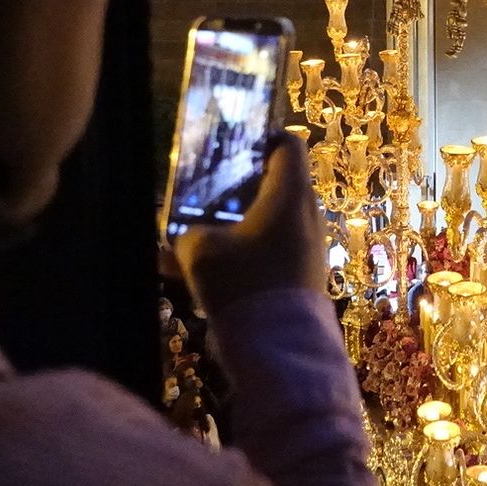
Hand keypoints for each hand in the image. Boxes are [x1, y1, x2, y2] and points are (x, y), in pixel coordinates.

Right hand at [174, 135, 327, 312]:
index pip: (288, 144)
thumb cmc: (244, 282)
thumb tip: (179, 239)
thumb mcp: (201, 251)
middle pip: (273, 185)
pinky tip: (187, 275)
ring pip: (264, 224)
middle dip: (234, 189)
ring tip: (183, 240)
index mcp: (291, 194)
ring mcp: (306, 247)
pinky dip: (234, 257)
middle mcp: (306, 215)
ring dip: (228, 227)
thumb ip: (186, 235)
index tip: (230, 147)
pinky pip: (264, 255)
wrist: (279, 347)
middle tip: (199, 193)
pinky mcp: (299, 276)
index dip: (261, 138)